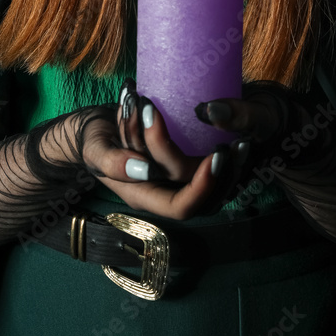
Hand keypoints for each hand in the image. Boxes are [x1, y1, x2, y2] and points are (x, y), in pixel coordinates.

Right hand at [77, 83, 227, 219]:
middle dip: (222, 173)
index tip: (214, 157)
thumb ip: (114, 163)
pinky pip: (206, 165)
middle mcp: (163, 190)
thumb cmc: (93, 140)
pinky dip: (222, 153)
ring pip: (210, 183)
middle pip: (203, 197)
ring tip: (242, 141)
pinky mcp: (180, 160)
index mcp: (144, 195)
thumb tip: (144, 170)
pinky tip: (236, 135)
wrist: (94, 129)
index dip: (201, 187)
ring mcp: (173, 176)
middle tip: (236, 145)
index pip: (181, 206)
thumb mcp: (95, 150)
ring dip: (229, 165)